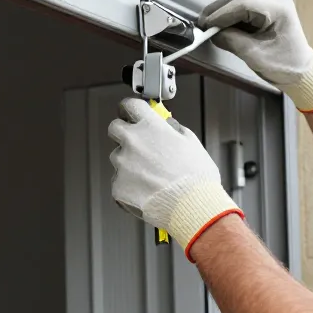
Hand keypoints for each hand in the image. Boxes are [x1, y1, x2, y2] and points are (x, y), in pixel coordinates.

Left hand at [107, 97, 242, 260]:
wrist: (193, 207)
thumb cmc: (197, 178)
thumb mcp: (192, 143)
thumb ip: (174, 129)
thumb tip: (167, 126)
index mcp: (150, 127)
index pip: (129, 105)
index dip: (130, 109)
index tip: (131, 113)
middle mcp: (132, 142)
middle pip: (115, 128)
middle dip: (124, 133)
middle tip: (140, 144)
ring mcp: (123, 165)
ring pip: (119, 157)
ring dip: (130, 163)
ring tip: (152, 176)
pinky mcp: (118, 187)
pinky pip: (120, 182)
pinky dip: (130, 185)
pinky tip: (148, 190)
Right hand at [197, 0, 312, 112]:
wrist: (302, 74)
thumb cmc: (286, 66)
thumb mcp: (254, 55)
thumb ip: (231, 40)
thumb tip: (212, 33)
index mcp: (278, 9)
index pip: (241, 4)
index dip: (220, 14)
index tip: (205, 24)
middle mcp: (275, 1)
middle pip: (238, 1)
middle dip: (218, 13)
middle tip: (201, 25)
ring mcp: (271, 6)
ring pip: (239, 5)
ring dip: (223, 16)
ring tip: (207, 28)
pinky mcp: (267, 13)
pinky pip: (244, 12)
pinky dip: (231, 20)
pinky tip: (220, 28)